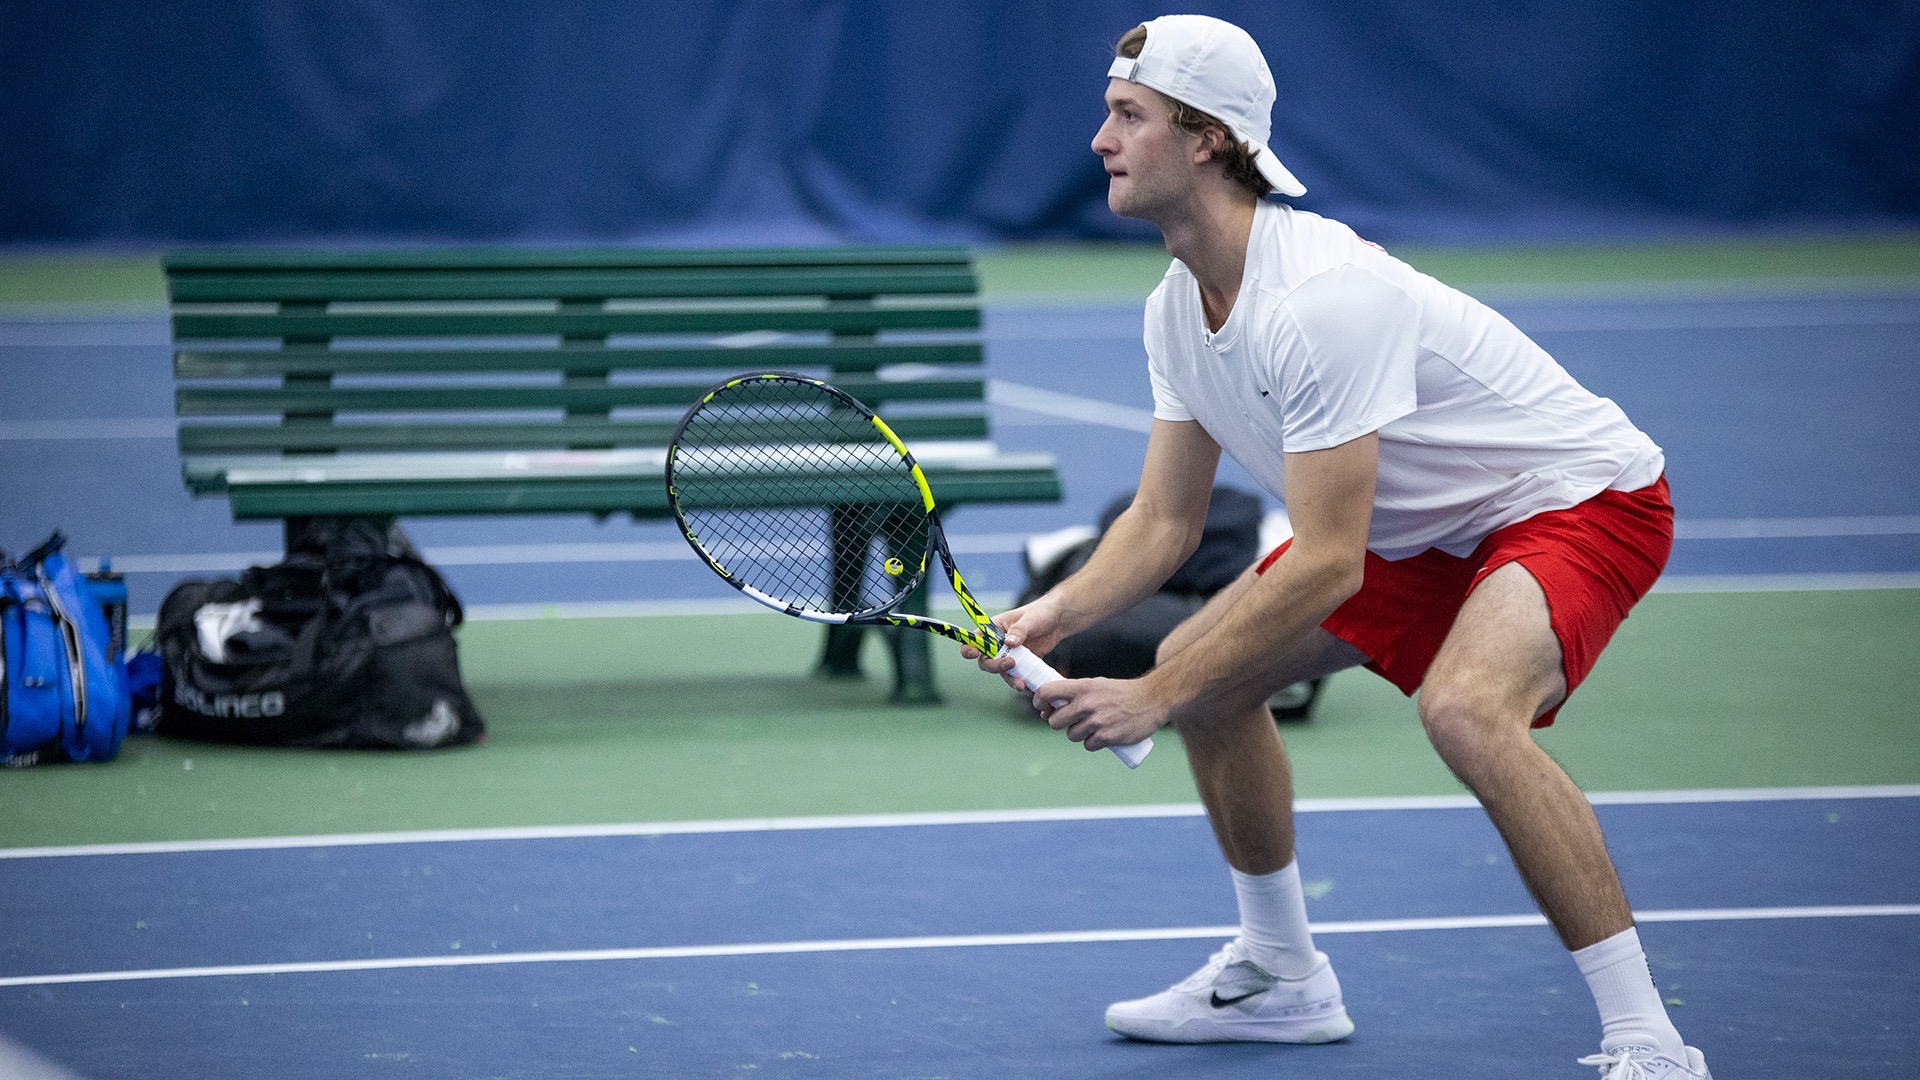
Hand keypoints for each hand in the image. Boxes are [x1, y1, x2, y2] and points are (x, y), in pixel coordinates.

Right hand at [961, 598, 1066, 691]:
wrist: (1057, 622)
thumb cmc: (1040, 613)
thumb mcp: (1030, 619)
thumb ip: (1019, 630)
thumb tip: (1009, 643)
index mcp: (994, 628)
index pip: (975, 640)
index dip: (969, 648)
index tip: (974, 653)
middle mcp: (998, 644)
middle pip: (986, 661)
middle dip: (994, 666)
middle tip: (1010, 664)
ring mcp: (1010, 655)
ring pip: (1002, 672)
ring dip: (1010, 679)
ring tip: (1021, 685)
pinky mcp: (1022, 664)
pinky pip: (1018, 677)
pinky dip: (1023, 683)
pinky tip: (1030, 688)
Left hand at [1030, 675, 1169, 752]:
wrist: (1152, 700)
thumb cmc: (1121, 692)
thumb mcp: (1096, 685)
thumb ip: (1075, 694)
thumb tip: (1049, 710)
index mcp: (1082, 687)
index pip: (1047, 692)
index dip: (1039, 701)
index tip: (1041, 707)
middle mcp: (1086, 704)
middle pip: (1055, 721)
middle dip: (1059, 723)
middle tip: (1071, 720)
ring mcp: (1096, 722)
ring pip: (1071, 736)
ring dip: (1078, 734)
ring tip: (1093, 726)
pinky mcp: (1106, 737)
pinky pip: (1087, 746)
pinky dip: (1093, 743)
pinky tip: (1102, 735)